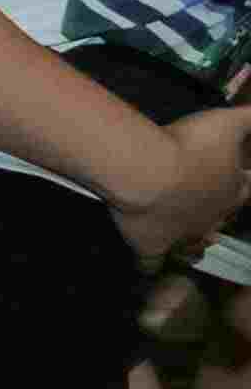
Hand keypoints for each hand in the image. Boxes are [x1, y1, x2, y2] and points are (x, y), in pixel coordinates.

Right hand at [115, 101, 250, 270]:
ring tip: (190, 244)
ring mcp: (182, 236)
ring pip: (194, 247)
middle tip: (207, 211)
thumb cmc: (190, 146)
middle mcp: (212, 218)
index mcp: (233, 190)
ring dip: (193, 245)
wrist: (148, 172)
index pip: (244, 191)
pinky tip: (148, 265)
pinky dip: (150, 265)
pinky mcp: (152, 247)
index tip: (238, 183)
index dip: (241, 187)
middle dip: (217, 217)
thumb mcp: (229, 123)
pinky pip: (151, 263)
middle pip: (220, 221)